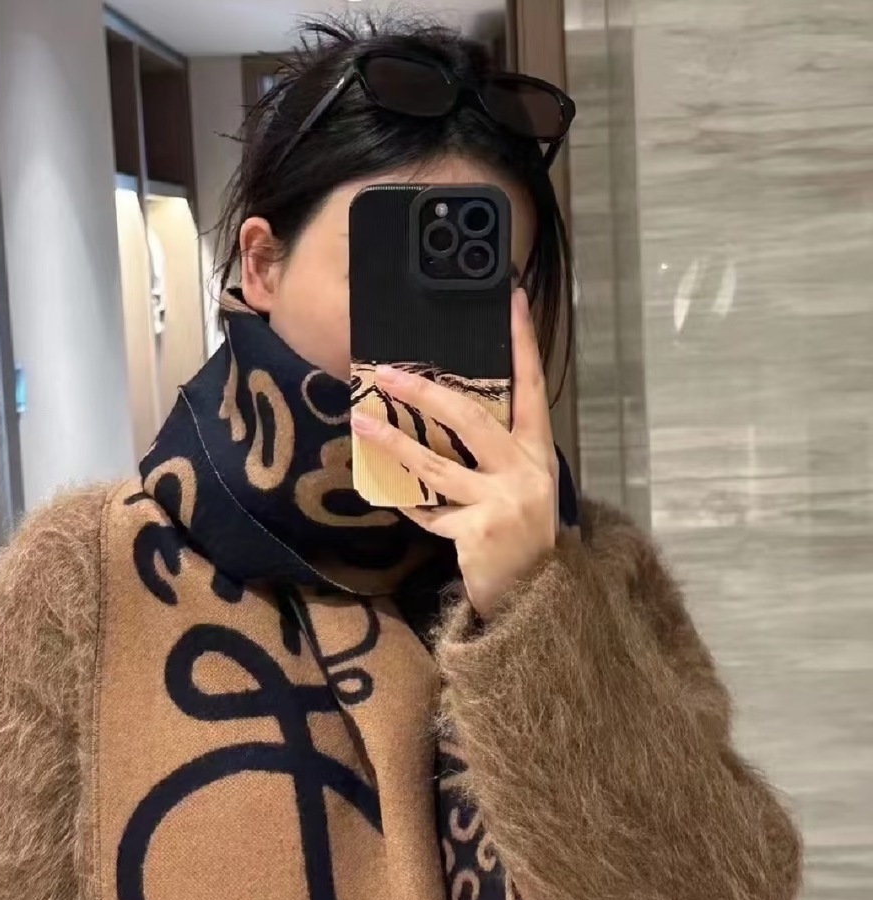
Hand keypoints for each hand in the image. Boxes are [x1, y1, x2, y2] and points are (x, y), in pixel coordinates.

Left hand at [350, 288, 557, 619]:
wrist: (541, 599)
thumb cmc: (524, 536)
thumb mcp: (521, 486)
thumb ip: (494, 452)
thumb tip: (445, 411)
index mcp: (538, 452)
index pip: (532, 385)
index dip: (523, 342)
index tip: (514, 300)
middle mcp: (526, 471)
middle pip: (471, 418)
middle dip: (425, 392)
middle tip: (386, 372)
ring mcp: (504, 501)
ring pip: (436, 464)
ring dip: (393, 442)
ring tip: (359, 423)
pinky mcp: (480, 532)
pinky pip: (429, 510)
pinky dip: (407, 501)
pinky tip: (383, 489)